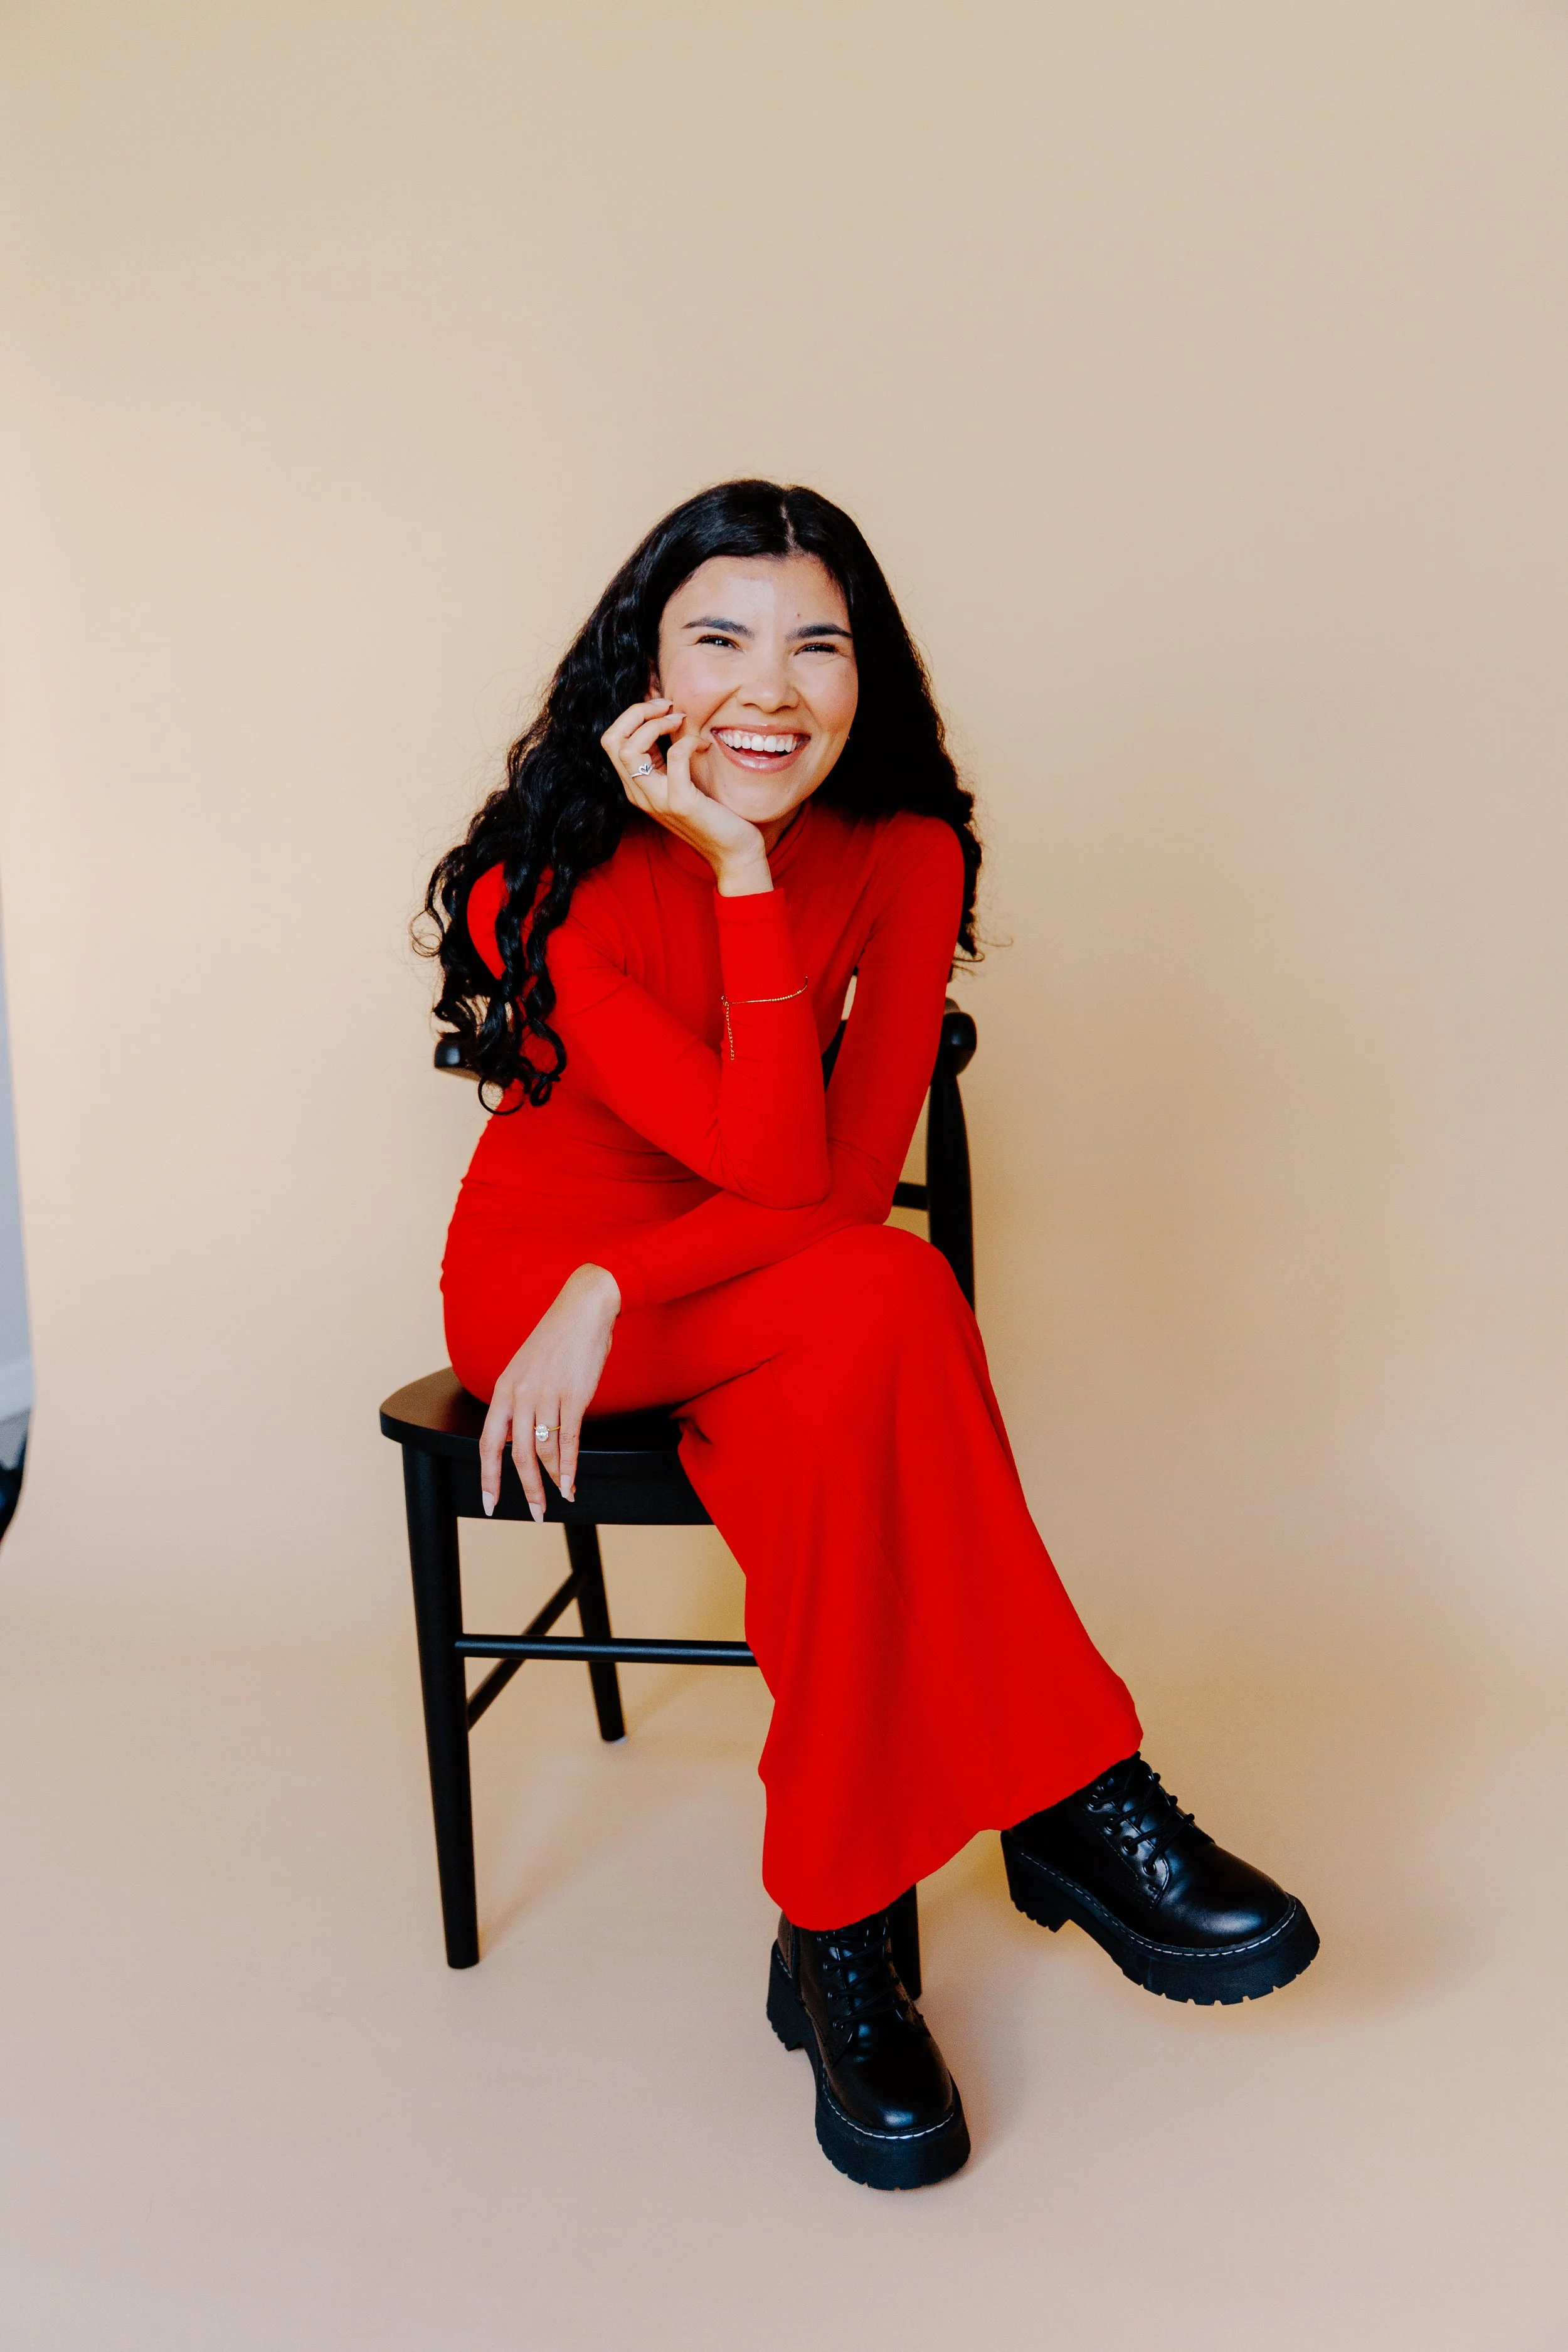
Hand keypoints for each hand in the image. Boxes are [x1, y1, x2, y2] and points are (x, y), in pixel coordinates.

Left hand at [478, 1263, 621, 1520]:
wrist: (582, 1309)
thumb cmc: (556, 1340)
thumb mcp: (524, 1369)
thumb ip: (517, 1403)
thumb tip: (518, 1439)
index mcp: (503, 1390)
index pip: (489, 1443)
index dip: (488, 1477)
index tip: (490, 1503)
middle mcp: (520, 1395)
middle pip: (518, 1455)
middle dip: (526, 1489)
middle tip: (536, 1512)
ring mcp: (546, 1395)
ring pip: (545, 1451)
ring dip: (552, 1480)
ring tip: (559, 1496)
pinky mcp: (573, 1395)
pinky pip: (569, 1440)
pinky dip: (570, 1466)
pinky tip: (571, 1483)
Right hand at [602, 698, 772, 894]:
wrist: (733, 853)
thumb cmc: (713, 814)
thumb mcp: (681, 781)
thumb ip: (666, 757)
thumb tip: (667, 716)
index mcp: (636, 785)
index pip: (612, 740)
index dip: (632, 715)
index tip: (662, 707)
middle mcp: (639, 793)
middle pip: (611, 740)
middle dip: (637, 713)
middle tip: (668, 707)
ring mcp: (657, 800)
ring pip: (629, 749)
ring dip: (656, 725)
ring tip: (681, 721)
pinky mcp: (680, 802)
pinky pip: (675, 757)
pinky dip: (688, 742)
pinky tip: (704, 745)